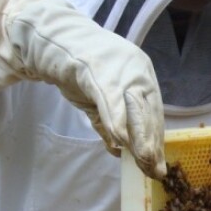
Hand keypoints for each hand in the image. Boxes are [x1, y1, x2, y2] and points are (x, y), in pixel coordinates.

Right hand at [0, 0, 166, 177]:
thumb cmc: (77, 69)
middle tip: (155, 171)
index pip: (155, 114)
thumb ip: (109, 122)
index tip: (158, 164)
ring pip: (135, 109)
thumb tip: (119, 150)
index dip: (156, 141)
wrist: (51, 39)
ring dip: (140, 138)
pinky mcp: (98, 70)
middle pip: (150, 113)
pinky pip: (111, 102)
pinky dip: (117, 124)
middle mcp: (138, 71)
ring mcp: (120, 69)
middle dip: (152, 145)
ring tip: (145, 162)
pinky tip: (120, 143)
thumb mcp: (99, 99)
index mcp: (143, 76)